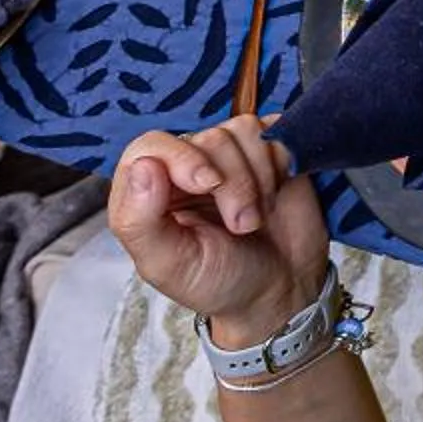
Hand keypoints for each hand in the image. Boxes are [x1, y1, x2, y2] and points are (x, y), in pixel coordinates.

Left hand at [110, 117, 327, 348]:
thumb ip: (140, 221)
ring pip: (244, 130)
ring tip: (259, 217)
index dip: (182, 157)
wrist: (279, 290)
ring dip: (260, 177)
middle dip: (234, 183)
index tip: (208, 185)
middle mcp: (189, 166)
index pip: (152, 145)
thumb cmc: (217, 283)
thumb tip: (142, 166)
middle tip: (243, 225)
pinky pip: (276, 132)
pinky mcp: (271, 152)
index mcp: (152, 191)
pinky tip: (277, 193)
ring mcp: (232, 157)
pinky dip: (282, 162)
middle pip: (209, 137)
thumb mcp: (168, 265)